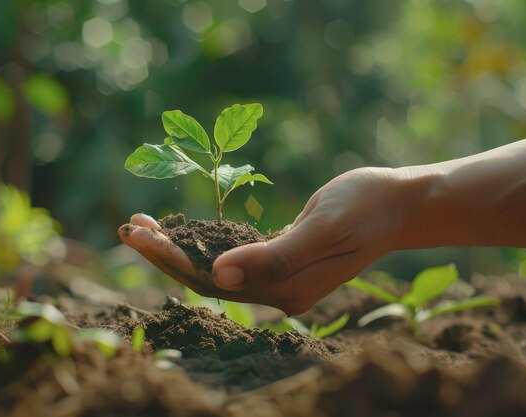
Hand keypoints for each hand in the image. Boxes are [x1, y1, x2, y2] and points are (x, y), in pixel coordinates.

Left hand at [119, 167, 408, 313]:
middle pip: (207, 277)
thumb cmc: (365, 208)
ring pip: (216, 267)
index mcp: (286, 290)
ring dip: (178, 246)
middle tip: (127, 227)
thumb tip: (219, 276)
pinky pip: (233, 255)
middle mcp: (278, 290)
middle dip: (165, 253)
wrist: (397, 202)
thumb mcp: (323, 229)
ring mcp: (280, 276)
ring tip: (141, 224)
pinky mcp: (280, 258)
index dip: (172, 259)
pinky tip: (182, 227)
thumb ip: (275, 256)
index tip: (138, 235)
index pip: (214, 282)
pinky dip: (204, 240)